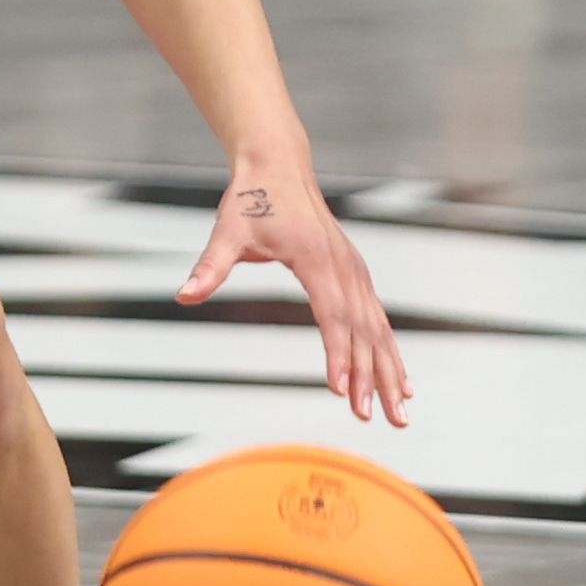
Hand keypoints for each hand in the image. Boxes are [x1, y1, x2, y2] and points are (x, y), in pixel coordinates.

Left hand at [180, 168, 410, 425]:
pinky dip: (389, 351)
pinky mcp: (355, 273)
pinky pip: (377, 318)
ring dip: (389, 371)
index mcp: (315, 258)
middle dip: (371, 377)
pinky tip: (400, 380)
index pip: (332, 314)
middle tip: (378, 418)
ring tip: (400, 413)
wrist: (278, 166)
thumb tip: (184, 295)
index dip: (337, 354)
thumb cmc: (252, 199)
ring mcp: (355, 270)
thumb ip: (210, 267)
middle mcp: (344, 266)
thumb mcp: (227, 231)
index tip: (340, 390)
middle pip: (363, 330)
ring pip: (377, 329)